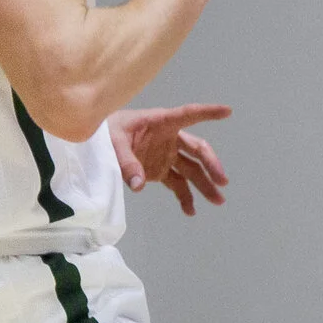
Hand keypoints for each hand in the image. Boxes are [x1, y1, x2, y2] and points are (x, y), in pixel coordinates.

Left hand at [108, 103, 230, 215]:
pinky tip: (190, 211)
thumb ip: (126, 162)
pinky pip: (177, 184)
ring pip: (192, 170)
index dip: (208, 112)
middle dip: (211, 165)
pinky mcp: (159, 171)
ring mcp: (166, 156)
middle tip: (222, 181)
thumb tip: (139, 185)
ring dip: (205, 185)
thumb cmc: (105, 132)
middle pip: (197, 150)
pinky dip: (184, 197)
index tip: (228, 111)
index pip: (188, 115)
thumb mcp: (112, 142)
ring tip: (218, 201)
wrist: (94, 142)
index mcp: (161, 122)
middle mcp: (169, 138)